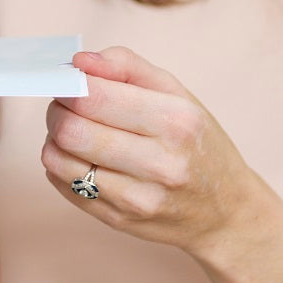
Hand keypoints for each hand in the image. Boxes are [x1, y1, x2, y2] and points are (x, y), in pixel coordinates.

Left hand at [42, 47, 259, 259]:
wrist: (228, 213)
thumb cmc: (196, 141)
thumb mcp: (175, 91)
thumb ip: (125, 65)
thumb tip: (79, 61)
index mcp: (175, 121)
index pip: (93, 96)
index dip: (69, 84)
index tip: (70, 81)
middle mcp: (160, 163)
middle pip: (71, 130)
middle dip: (57, 110)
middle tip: (66, 104)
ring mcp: (139, 199)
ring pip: (59, 159)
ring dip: (54, 137)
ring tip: (74, 129)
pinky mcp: (120, 221)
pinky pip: (63, 185)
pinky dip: (60, 163)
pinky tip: (81, 155)